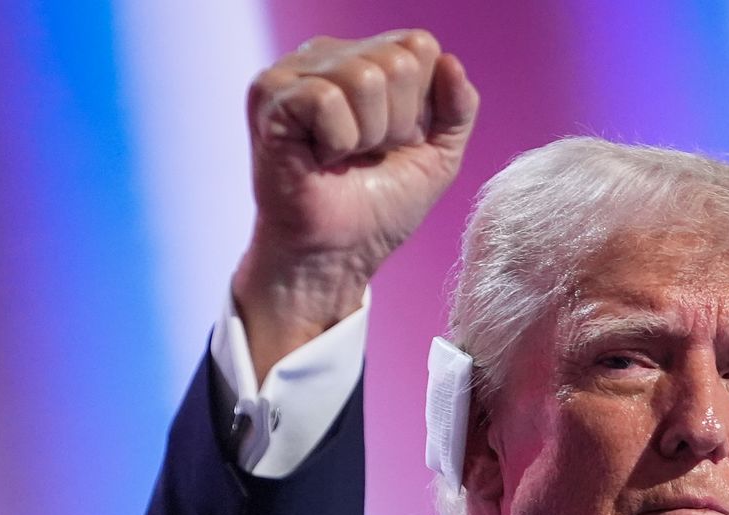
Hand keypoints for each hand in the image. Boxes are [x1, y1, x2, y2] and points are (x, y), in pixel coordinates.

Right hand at [232, 29, 479, 377]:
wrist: (338, 255)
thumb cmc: (379, 206)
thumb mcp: (438, 155)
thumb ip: (458, 108)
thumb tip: (452, 62)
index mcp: (364, 58)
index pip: (419, 46)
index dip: (422, 105)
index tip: (396, 142)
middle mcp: (326, 54)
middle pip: (397, 61)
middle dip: (398, 124)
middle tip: (369, 155)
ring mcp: (293, 71)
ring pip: (365, 78)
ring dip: (368, 136)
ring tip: (345, 158)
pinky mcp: (270, 96)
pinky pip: (328, 100)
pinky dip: (338, 142)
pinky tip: (320, 158)